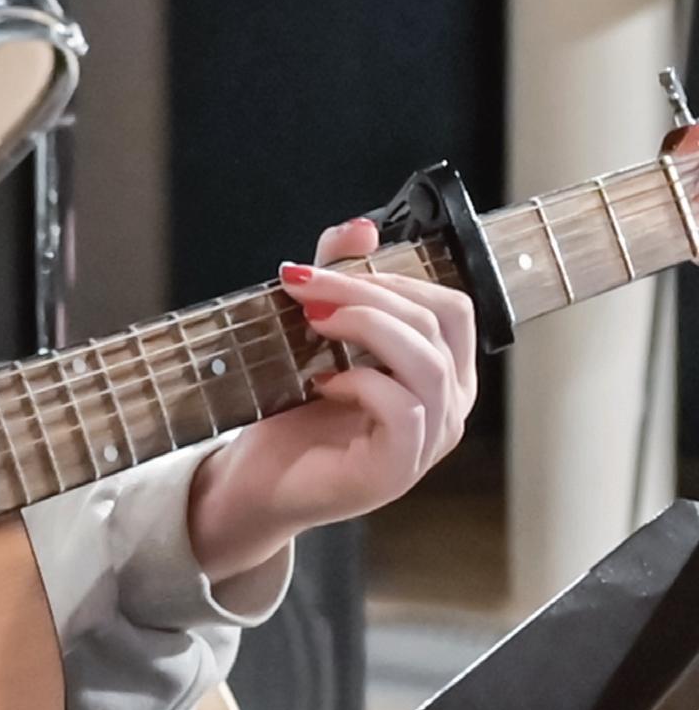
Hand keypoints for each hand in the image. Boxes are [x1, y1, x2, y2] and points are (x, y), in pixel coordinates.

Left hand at [185, 215, 478, 586]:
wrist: (258, 482)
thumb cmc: (294, 413)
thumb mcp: (316, 336)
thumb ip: (339, 280)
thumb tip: (362, 227)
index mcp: (442, 372)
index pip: (451, 305)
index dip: (394, 276)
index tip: (326, 268)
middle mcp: (450, 406)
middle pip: (438, 322)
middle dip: (367, 292)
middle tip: (303, 286)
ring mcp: (430, 441)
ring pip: (425, 361)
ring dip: (364, 327)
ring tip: (311, 320)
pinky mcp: (399, 469)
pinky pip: (404, 410)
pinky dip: (361, 384)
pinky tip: (321, 381)